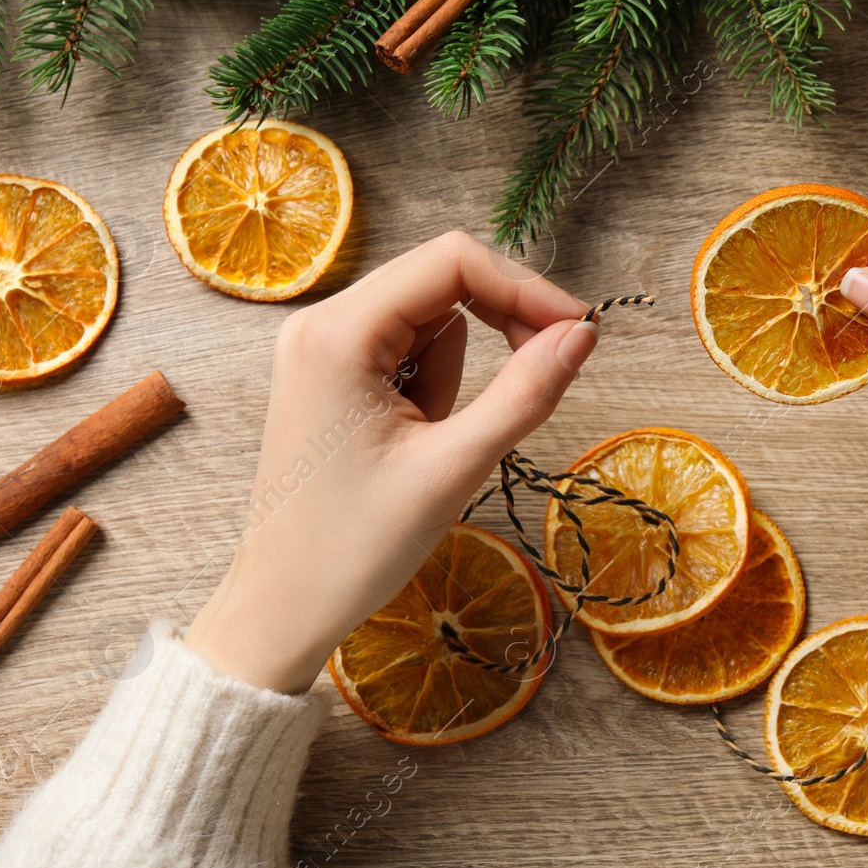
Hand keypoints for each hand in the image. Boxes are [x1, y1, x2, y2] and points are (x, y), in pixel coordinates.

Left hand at [186, 232, 597, 693]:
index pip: (452, 261)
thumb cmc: (354, 547)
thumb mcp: (454, 469)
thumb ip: (526, 393)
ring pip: (429, 319)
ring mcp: (321, 348)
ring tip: (438, 441)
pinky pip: (405, 351)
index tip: (581, 331)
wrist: (283, 607)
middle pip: (441, 279)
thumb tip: (584, 336)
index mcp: (338, 334)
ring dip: (457, 370)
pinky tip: (418, 440)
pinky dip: (433, 386)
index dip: (526, 287)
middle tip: (543, 378)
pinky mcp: (329, 375)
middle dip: (499, 324)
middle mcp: (321, 323)